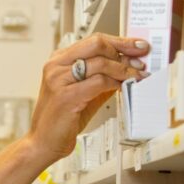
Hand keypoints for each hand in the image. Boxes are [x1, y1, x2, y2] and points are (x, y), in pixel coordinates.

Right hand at [28, 33, 150, 163]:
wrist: (43, 143)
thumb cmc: (61, 120)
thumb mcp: (84, 93)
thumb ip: (102, 78)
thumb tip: (127, 66)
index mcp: (58, 61)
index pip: (93, 41)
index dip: (120, 41)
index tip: (137, 46)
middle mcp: (56, 66)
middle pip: (97, 44)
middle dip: (123, 49)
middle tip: (140, 60)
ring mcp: (59, 80)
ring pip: (101, 63)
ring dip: (124, 69)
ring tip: (136, 76)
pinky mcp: (66, 96)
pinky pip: (99, 82)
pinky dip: (115, 83)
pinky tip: (122, 87)